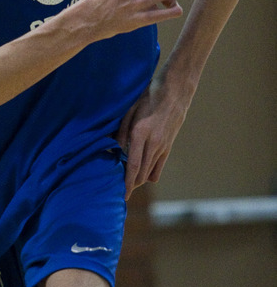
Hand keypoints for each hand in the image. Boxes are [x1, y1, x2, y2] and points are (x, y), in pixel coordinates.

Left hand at [115, 71, 188, 199]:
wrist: (174, 91)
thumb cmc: (147, 97)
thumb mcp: (129, 110)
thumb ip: (121, 132)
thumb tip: (113, 150)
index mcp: (140, 133)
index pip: (133, 165)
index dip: (127, 182)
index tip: (122, 195)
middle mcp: (153, 143)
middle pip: (141, 173)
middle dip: (130, 184)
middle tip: (119, 188)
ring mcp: (163, 146)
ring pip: (150, 173)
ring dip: (139, 180)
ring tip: (128, 182)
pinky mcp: (169, 146)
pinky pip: (159, 167)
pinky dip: (149, 173)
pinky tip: (141, 173)